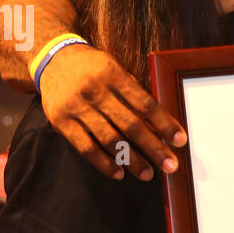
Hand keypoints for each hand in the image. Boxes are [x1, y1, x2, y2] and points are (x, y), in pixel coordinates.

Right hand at [39, 44, 185, 180]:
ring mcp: (76, 107)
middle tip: (171, 166)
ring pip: (109, 140)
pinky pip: (86, 148)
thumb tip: (158, 124)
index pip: (145, 104)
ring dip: (131, 160)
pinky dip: (104, 163)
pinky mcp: (61, 122)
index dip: (165, 124)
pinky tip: (119, 173)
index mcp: (113, 74)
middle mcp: (95, 91)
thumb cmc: (93, 67)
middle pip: (130, 125)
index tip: (180, 140)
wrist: (53, 58)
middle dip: (153, 148)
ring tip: (148, 174)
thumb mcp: (115, 68)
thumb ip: (133, 93)